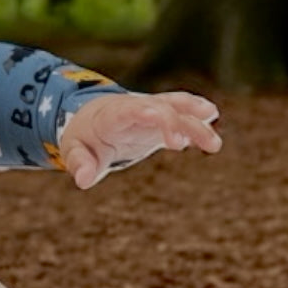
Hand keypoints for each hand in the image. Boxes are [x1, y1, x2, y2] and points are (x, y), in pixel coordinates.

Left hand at [59, 90, 221, 188]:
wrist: (92, 118)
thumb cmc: (84, 138)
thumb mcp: (73, 150)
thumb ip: (79, 163)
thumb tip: (82, 180)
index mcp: (112, 115)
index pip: (128, 109)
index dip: (143, 110)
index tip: (158, 116)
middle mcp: (136, 107)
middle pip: (159, 108)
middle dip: (172, 122)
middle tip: (181, 144)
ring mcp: (153, 110)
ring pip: (178, 108)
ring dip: (196, 123)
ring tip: (213, 144)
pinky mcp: (164, 120)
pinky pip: (184, 116)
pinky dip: (198, 121)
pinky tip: (212, 133)